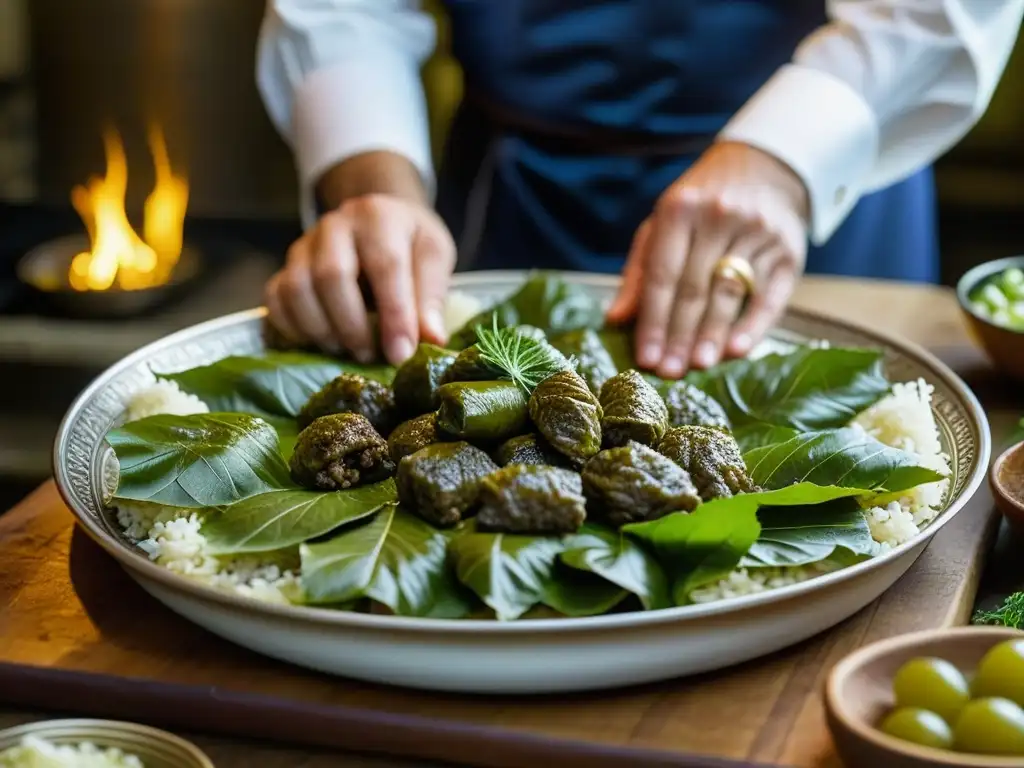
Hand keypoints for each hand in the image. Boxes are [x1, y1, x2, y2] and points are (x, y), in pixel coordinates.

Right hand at [264, 194, 455, 363]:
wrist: (380, 220)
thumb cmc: (410, 242)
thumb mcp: (433, 256)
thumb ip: (431, 296)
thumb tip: (431, 340)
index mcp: (378, 216)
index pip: (385, 265)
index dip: (394, 314)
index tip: (401, 354)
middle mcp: (334, 226)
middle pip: (331, 276)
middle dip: (352, 326)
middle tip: (371, 355)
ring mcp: (304, 245)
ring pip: (297, 289)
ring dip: (322, 330)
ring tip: (348, 351)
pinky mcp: (285, 267)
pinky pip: (275, 299)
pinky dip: (294, 328)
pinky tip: (320, 344)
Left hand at [607, 141, 809, 377]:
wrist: (763, 169)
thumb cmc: (699, 207)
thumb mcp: (662, 226)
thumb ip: (639, 272)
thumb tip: (615, 319)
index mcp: (680, 209)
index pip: (661, 275)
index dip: (652, 320)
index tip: (646, 357)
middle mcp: (719, 216)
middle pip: (694, 287)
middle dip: (680, 334)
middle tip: (669, 372)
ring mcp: (757, 231)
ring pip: (729, 292)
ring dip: (712, 334)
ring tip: (698, 365)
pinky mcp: (788, 250)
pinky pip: (769, 295)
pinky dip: (754, 325)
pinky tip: (737, 350)